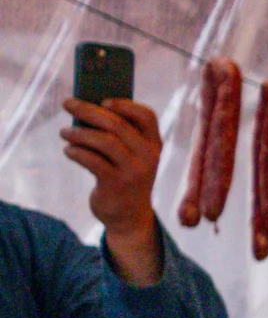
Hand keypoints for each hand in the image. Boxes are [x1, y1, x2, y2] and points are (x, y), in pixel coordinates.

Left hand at [63, 99, 165, 278]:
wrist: (129, 217)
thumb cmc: (124, 177)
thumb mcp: (130, 156)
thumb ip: (118, 135)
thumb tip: (85, 109)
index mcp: (154, 145)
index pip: (147, 116)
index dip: (125, 105)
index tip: (103, 100)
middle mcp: (148, 157)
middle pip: (118, 124)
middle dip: (88, 111)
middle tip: (68, 103)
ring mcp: (134, 172)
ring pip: (104, 141)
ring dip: (78, 133)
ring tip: (64, 132)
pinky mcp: (116, 185)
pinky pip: (92, 161)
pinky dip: (76, 152)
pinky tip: (68, 151)